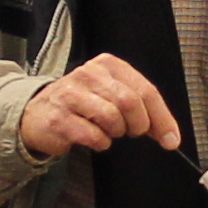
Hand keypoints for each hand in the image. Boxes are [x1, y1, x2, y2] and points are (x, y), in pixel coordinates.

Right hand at [16, 53, 182, 160]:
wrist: (36, 113)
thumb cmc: (82, 105)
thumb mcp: (111, 94)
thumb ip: (141, 108)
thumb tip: (169, 135)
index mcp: (107, 65)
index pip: (145, 90)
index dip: (162, 117)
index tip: (171, 139)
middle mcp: (88, 74)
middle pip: (130, 102)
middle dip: (138, 125)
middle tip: (131, 132)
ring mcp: (70, 94)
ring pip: (112, 118)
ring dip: (115, 133)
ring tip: (106, 131)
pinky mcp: (58, 118)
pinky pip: (93, 136)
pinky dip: (100, 143)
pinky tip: (92, 138)